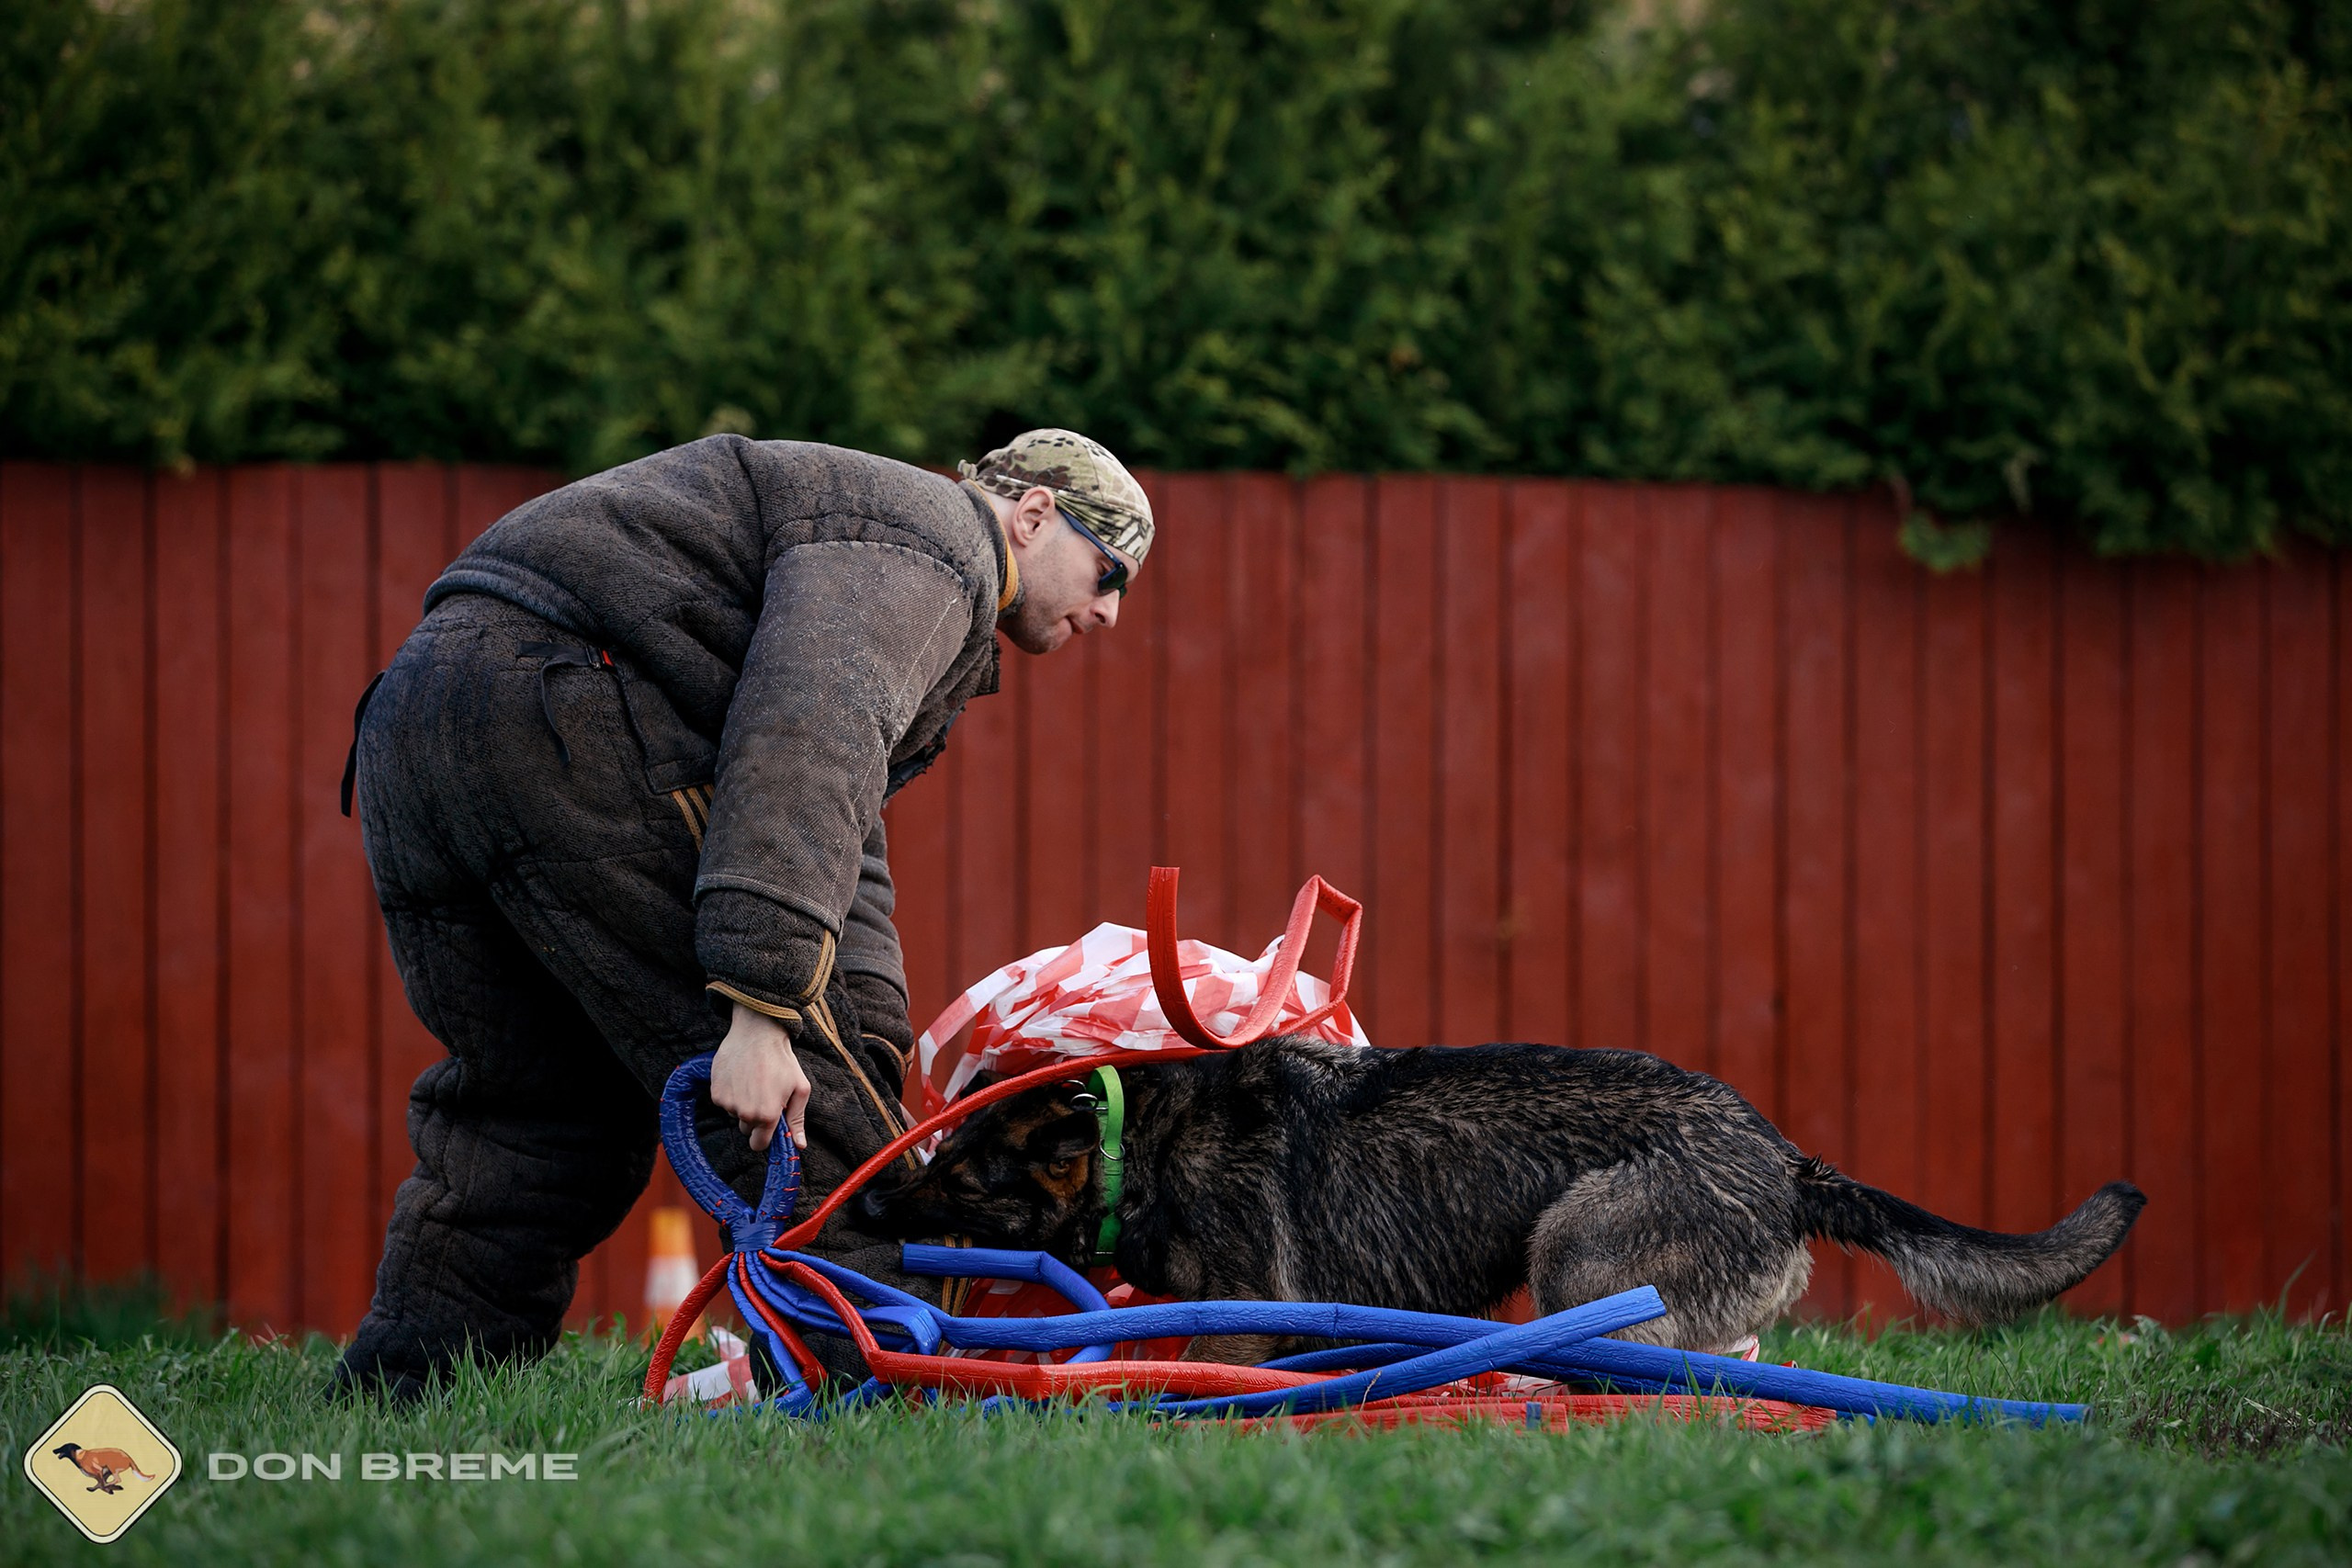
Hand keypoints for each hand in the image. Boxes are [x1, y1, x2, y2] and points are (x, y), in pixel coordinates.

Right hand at [710, 1002, 810, 1150]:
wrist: (757, 1033)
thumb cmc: (782, 1060)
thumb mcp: (799, 1089)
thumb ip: (797, 1120)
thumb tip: (798, 1146)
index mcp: (767, 1115)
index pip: (759, 1145)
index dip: (764, 1137)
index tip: (767, 1127)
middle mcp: (745, 1113)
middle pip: (747, 1129)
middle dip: (755, 1118)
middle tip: (763, 1095)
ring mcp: (728, 1104)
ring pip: (735, 1115)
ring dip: (743, 1104)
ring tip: (753, 1082)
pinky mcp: (715, 1093)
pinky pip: (724, 1103)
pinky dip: (731, 1094)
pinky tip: (740, 1077)